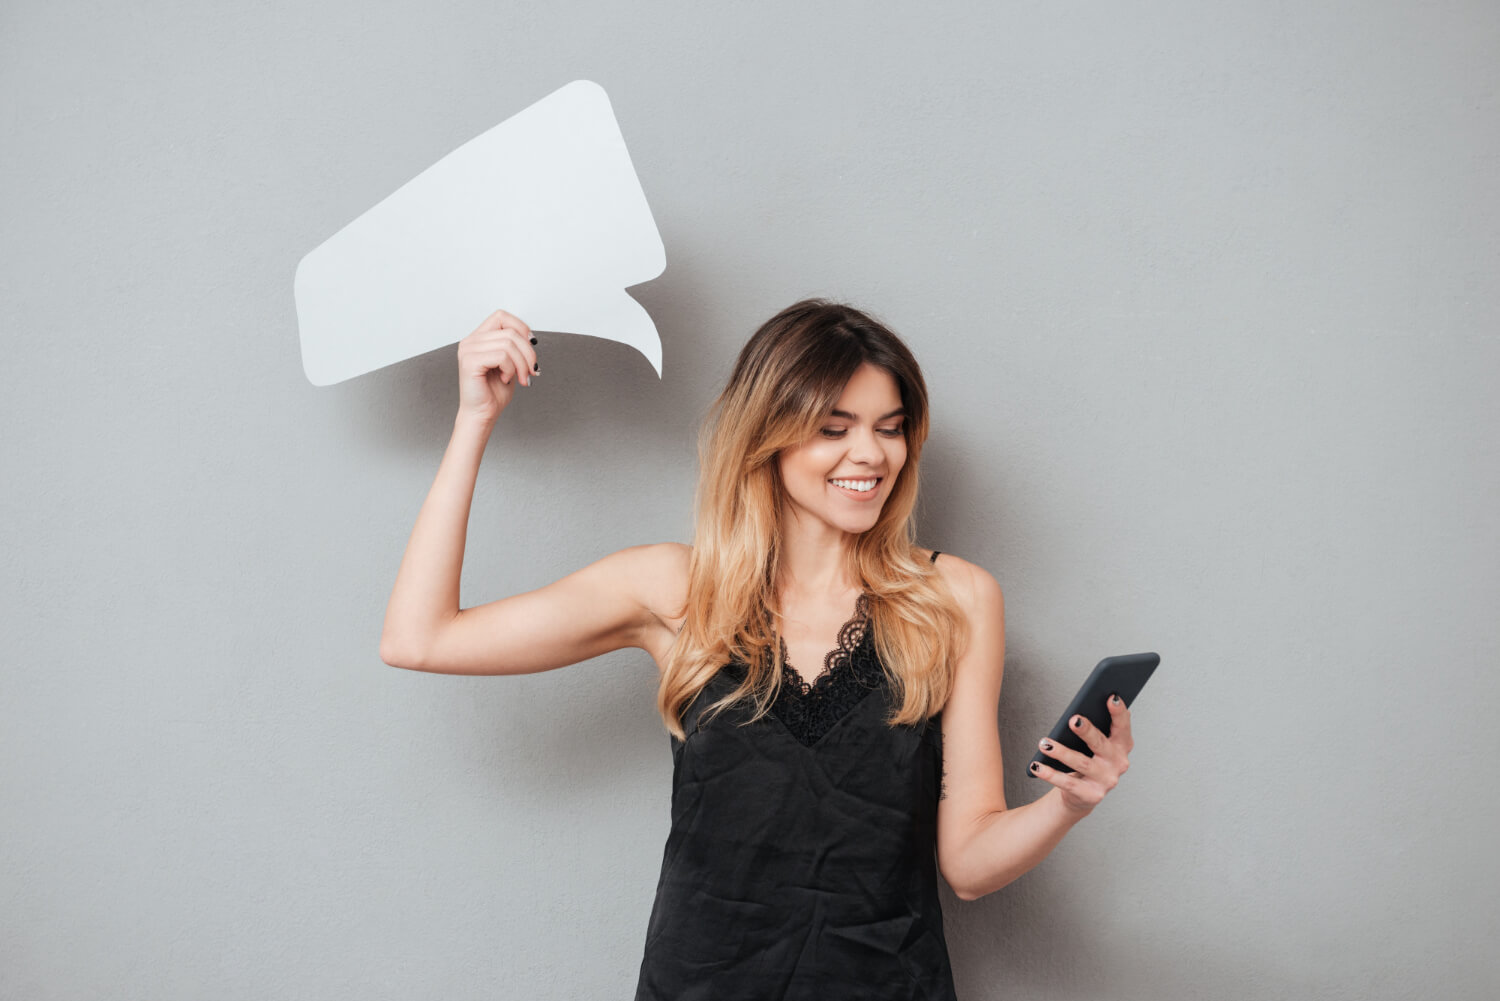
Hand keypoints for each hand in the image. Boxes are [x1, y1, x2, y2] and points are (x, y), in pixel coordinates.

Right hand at [455, 309, 538, 423]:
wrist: (483, 413)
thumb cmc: (494, 392)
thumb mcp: (510, 363)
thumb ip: (515, 346)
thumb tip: (530, 338)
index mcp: (479, 338)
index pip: (502, 316)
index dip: (521, 328)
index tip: (532, 346)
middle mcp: (471, 341)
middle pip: (510, 331)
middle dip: (528, 353)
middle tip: (532, 371)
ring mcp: (468, 350)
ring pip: (508, 343)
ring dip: (521, 364)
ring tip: (520, 378)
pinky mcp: (470, 361)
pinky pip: (501, 356)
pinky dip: (510, 369)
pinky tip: (505, 379)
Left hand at [1029, 694, 1132, 815]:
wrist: (1082, 794)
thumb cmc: (1089, 759)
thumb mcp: (1096, 742)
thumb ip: (1098, 725)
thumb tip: (1090, 704)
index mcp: (1122, 746)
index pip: (1123, 727)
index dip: (1119, 712)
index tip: (1111, 697)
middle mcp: (1118, 764)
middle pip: (1100, 744)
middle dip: (1087, 731)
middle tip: (1073, 720)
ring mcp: (1106, 781)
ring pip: (1081, 764)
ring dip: (1061, 752)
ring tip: (1044, 743)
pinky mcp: (1090, 795)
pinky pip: (1067, 783)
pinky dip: (1050, 774)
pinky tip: (1037, 766)